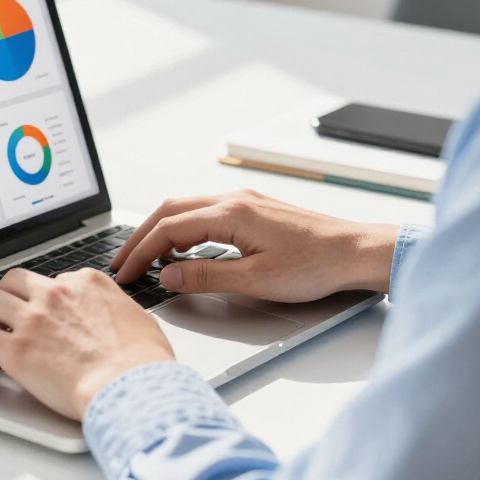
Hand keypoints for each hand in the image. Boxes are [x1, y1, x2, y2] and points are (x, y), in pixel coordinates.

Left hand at [0, 267, 174, 419]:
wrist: (129, 385)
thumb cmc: (141, 361)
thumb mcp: (138, 318)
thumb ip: (117, 309)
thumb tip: (115, 317)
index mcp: (86, 282)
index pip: (55, 279)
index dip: (46, 297)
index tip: (43, 311)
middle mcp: (56, 293)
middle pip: (16, 280)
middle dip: (8, 294)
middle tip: (4, 311)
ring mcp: (33, 318)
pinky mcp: (15, 349)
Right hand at [110, 189, 398, 302]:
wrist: (356, 251)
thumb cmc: (316, 265)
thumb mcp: (257, 280)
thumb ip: (207, 277)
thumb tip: (169, 276)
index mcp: (231, 213)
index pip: (169, 229)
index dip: (141, 252)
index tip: (126, 273)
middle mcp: (234, 199)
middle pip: (171, 211)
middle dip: (141, 237)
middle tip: (124, 263)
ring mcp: (245, 201)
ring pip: (188, 209)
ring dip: (162, 231)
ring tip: (147, 259)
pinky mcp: (255, 209)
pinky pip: (206, 213)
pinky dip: (185, 229)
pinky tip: (184, 249)